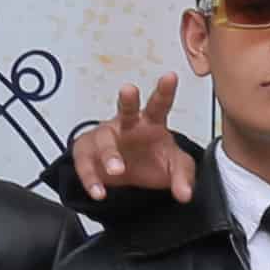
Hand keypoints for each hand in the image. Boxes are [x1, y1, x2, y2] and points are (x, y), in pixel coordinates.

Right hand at [71, 75, 198, 200]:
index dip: (165, 90)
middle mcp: (127, 124)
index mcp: (151, 121)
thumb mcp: (174, 168)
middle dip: (128, 99)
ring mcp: (105, 137)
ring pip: (103, 140)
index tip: (171, 76)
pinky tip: (99, 192)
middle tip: (129, 90)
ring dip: (109, 154)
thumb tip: (185, 193)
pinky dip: (91, 179)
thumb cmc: (152, 159)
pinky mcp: (87, 153)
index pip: (159, 104)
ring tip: (116, 170)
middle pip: (126, 109)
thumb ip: (183, 178)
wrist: (129, 174)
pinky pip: (85, 164)